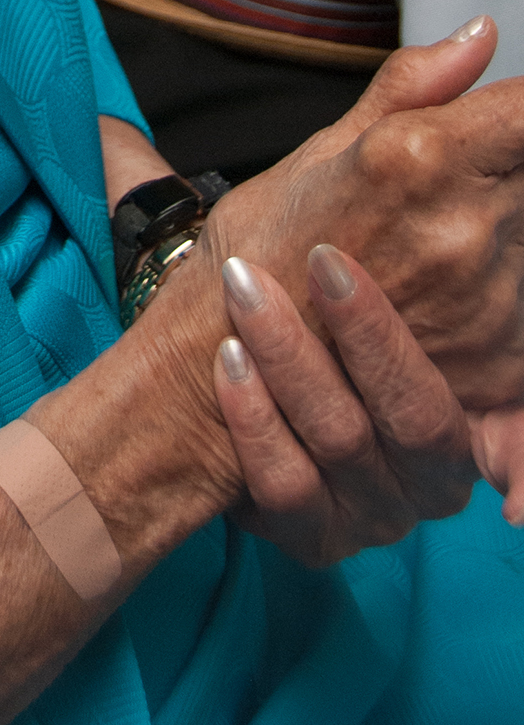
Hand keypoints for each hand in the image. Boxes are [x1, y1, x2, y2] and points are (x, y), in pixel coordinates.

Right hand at [199, 18, 523, 413]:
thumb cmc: (262, 247)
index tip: (503, 114)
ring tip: (429, 243)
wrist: (224, 359)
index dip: (518, 109)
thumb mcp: (324, 147)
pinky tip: (440, 292)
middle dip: (505, 166)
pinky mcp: (499, 365)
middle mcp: (465, 231)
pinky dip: (498, 287)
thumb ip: (415, 87)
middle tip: (444, 183)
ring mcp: (487, 303)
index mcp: (421, 159)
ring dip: (502, 227)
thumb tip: (481, 34)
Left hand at [213, 244, 473, 564]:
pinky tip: (227, 360)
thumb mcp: (385, 275)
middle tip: (319, 261)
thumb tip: (473, 187)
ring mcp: (374, 515)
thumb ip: (421, 269)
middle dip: (365, 332)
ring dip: (291, 359)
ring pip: (342, 441)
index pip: (501, 411)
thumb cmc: (325, 303)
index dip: (458, 369)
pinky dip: (254, 420)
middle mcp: (433, 481)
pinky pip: (286, 486)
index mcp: (473, 420)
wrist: (249, 346)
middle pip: (416, 416)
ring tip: (247, 291)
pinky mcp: (314, 537)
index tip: (369, 283)